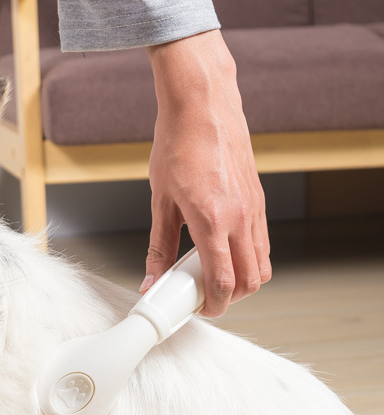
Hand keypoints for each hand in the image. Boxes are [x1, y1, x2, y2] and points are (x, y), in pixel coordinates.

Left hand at [141, 29, 270, 317]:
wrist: (202, 105)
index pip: (222, 282)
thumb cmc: (178, 144)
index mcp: (212, 219)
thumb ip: (158, 245)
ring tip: (211, 273)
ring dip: (241, 279)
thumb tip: (152, 279)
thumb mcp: (160, 200)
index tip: (198, 308)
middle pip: (249, 281)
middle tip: (202, 294)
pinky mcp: (258, 198)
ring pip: (261, 265)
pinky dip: (248, 257)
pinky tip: (223, 249)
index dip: (212, 305)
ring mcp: (254, 208)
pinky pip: (261, 242)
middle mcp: (240, 217)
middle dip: (229, 297)